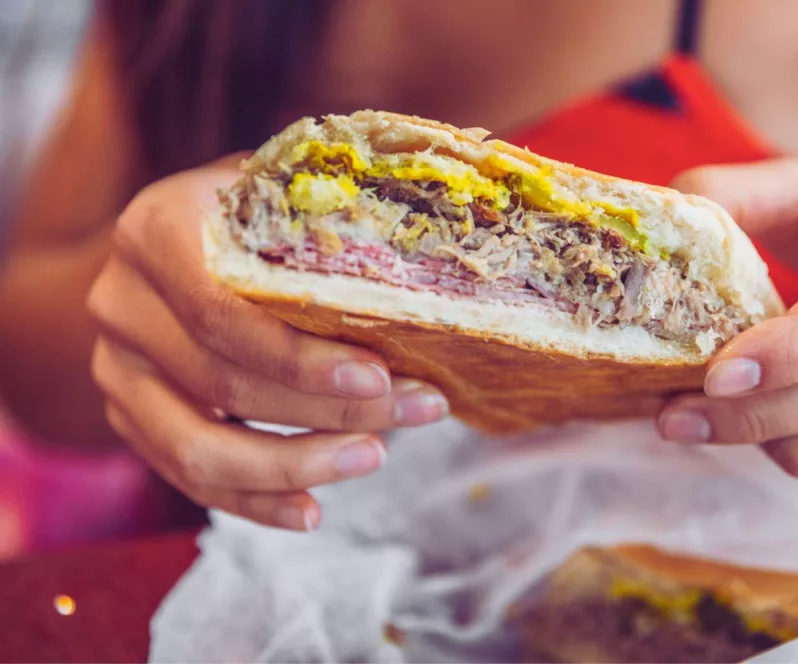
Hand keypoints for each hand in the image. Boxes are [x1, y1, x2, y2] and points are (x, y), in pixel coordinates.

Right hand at [87, 162, 448, 529]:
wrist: (172, 245)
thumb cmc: (251, 214)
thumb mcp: (284, 189)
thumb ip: (330, 211)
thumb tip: (424, 251)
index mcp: (155, 231)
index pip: (222, 312)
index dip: (301, 356)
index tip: (380, 376)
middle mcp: (122, 302)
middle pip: (225, 383)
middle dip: (331, 409)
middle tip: (418, 411)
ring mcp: (117, 369)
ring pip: (199, 448)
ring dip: (295, 465)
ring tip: (373, 457)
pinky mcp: (129, 419)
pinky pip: (188, 478)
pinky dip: (254, 501)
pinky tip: (312, 509)